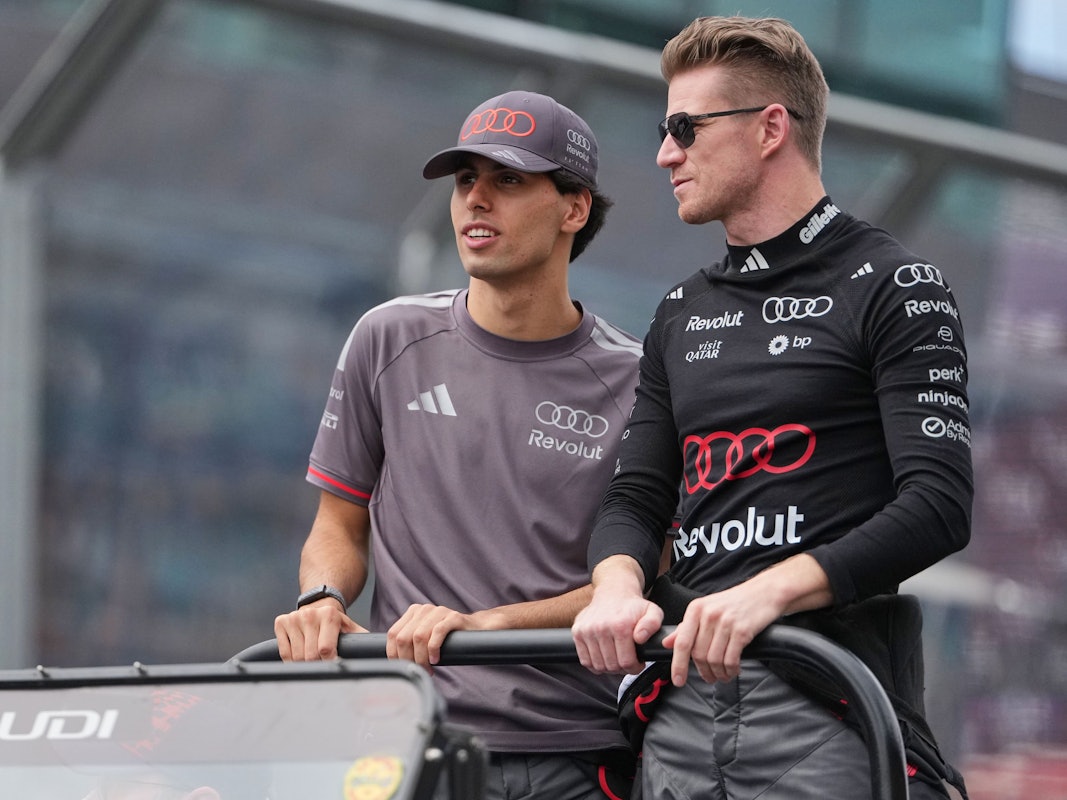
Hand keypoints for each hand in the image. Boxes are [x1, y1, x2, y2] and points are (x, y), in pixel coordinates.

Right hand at [274, 600, 366, 661]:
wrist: (319, 605)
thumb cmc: (337, 623)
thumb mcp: (351, 629)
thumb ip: (362, 642)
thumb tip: (377, 656)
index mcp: (329, 615)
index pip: (326, 649)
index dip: (329, 662)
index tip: (333, 666)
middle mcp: (310, 614)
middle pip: (310, 656)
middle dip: (317, 665)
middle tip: (322, 665)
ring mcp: (294, 617)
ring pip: (296, 656)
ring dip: (304, 665)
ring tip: (313, 661)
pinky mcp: (281, 622)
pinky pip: (284, 652)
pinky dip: (291, 660)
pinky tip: (300, 656)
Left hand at [386, 604, 477, 672]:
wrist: (475, 628)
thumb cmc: (447, 638)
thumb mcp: (425, 637)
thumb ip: (410, 642)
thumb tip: (395, 663)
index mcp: (413, 612)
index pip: (393, 634)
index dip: (394, 655)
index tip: (403, 667)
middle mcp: (423, 609)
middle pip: (404, 637)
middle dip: (408, 659)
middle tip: (418, 670)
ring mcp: (439, 611)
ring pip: (418, 637)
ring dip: (421, 658)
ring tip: (429, 668)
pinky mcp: (453, 617)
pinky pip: (437, 632)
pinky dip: (433, 649)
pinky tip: (436, 659)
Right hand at [572, 589, 663, 675]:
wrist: (613, 593)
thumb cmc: (633, 607)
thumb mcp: (652, 611)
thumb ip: (652, 624)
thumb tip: (640, 638)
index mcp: (620, 625)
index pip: (626, 662)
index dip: (634, 668)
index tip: (638, 663)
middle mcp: (601, 628)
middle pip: (611, 666)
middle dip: (622, 669)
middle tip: (627, 661)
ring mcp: (587, 630)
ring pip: (598, 666)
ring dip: (608, 668)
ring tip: (616, 659)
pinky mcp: (577, 632)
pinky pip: (585, 661)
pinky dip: (594, 664)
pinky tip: (604, 657)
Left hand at [661, 580, 780, 686]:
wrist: (765, 592)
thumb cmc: (735, 602)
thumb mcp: (707, 609)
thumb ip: (686, 627)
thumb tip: (667, 643)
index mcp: (696, 609)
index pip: (682, 642)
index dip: (678, 665)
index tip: (678, 680)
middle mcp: (708, 614)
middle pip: (699, 655)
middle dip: (704, 672)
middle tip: (709, 678)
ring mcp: (725, 622)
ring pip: (714, 659)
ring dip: (718, 674)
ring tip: (723, 676)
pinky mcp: (742, 630)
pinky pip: (731, 659)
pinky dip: (731, 670)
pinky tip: (734, 670)